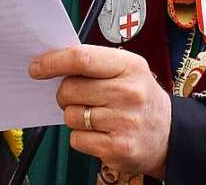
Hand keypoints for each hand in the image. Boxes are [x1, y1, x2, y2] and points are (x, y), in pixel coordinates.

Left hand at [31, 45, 170, 177]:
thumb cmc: (139, 97)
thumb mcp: (127, 70)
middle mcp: (129, 92)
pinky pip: (76, 140)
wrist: (169, 134)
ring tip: (96, 116)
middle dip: (64, 94)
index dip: (53, 62)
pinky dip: (81, 137)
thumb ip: (95, 64)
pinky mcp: (118, 147)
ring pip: (70, 116)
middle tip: (77, 97)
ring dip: (74, 117)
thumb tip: (52, 64)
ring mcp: (124, 121)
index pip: (82, 58)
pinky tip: (100, 133)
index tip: (37, 68)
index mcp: (130, 65)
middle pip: (70, 89)